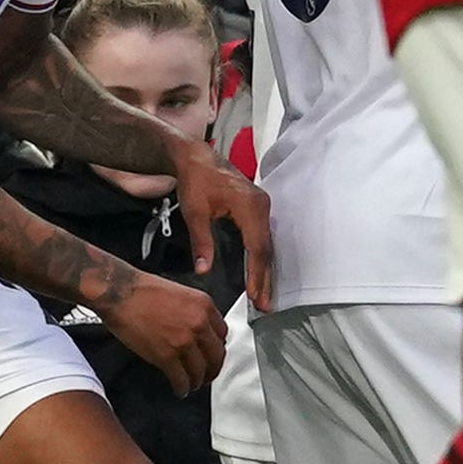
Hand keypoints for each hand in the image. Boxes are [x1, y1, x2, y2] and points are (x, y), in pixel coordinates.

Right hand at [105, 271, 225, 393]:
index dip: (217, 347)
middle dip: (213, 369)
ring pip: (201, 370)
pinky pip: (181, 378)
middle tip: (208, 374)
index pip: (223, 334)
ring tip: (193, 384)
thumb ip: (195, 311)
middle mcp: (199, 324)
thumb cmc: (143, 290)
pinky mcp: (166, 355)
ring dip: (198, 381)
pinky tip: (180, 390)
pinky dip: (182, 388)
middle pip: (217, 355)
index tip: (212, 354)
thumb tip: (200, 330)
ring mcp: (184, 341)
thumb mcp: (182, 293)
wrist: (120, 293)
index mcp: (205, 306)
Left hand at [170, 139, 274, 310]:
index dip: (257, 274)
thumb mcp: (195, 212)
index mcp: (250, 207)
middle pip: (267, 249)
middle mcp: (262, 207)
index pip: (257, 248)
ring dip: (265, 269)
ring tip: (263, 294)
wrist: (196, 157)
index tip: (254, 296)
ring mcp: (263, 206)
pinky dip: (261, 256)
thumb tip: (204, 269)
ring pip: (267, 244)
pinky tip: (259, 271)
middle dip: (266, 278)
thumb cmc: (195, 181)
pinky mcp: (257, 208)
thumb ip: (202, 242)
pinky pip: (263, 236)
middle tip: (265, 305)